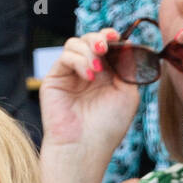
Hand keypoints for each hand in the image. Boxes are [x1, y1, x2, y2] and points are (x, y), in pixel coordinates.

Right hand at [39, 29, 140, 151]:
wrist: (85, 146)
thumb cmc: (108, 126)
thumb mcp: (127, 94)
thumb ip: (127, 68)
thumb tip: (125, 44)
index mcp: (105, 76)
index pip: (106, 47)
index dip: (110, 37)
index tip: (116, 36)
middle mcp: (86, 73)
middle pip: (89, 40)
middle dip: (98, 38)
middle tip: (105, 46)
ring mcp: (70, 75)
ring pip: (74, 44)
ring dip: (88, 50)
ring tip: (96, 71)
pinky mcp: (55, 79)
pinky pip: (65, 56)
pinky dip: (78, 60)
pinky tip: (88, 76)